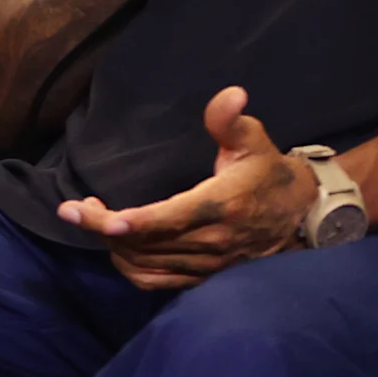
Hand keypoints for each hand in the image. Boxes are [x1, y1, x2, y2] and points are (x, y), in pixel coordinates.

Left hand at [57, 85, 317, 289]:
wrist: (302, 216)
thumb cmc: (269, 173)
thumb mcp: (254, 141)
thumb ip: (231, 121)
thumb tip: (230, 94)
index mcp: (219, 206)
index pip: (165, 220)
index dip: (126, 220)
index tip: (87, 211)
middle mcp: (211, 241)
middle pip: (143, 243)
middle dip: (101, 227)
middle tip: (75, 207)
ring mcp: (207, 264)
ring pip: (144, 264)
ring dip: (112, 245)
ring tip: (95, 219)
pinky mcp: (204, 277)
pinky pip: (156, 281)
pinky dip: (129, 267)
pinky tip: (117, 246)